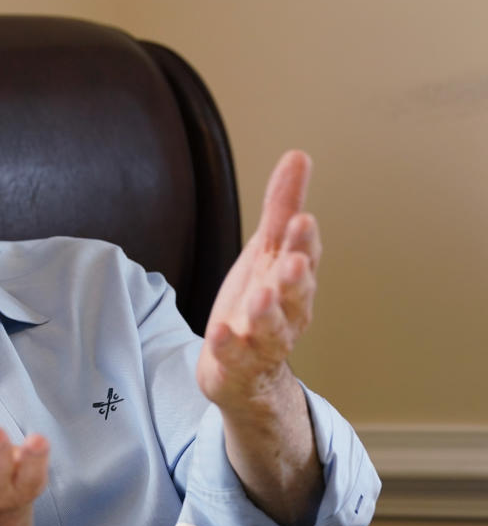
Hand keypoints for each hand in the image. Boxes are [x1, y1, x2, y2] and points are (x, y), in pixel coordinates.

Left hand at [196, 150, 321, 408]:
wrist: (245, 370)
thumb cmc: (261, 302)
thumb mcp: (267, 250)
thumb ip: (281, 207)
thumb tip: (298, 155)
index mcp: (293, 278)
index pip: (304, 255)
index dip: (304, 240)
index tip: (302, 220)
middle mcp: (287, 311)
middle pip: (296, 294)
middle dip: (296, 277)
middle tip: (292, 261)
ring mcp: (263, 341)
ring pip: (271, 329)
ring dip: (266, 313)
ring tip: (260, 296)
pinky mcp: (237, 364)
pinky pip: (235, 357)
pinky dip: (229, 346)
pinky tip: (220, 333)